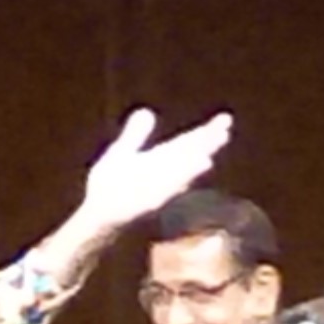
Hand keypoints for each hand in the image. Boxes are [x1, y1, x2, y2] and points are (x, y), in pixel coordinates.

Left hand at [75, 107, 235, 241]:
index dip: (206, 132)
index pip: (187, 142)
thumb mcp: (122, 152)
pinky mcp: (145, 204)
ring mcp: (156, 189)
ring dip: (192, 168)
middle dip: (205, 145)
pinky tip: (184, 182)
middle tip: (226, 131)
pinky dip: (172, 189)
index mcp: (159, 159)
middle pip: (187, 156)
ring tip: (209, 156)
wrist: (98, 213)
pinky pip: (161, 195)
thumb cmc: (111, 184)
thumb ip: (135, 134)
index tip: (226, 120)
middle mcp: (163, 173)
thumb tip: (147, 111)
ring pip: (178, 176)